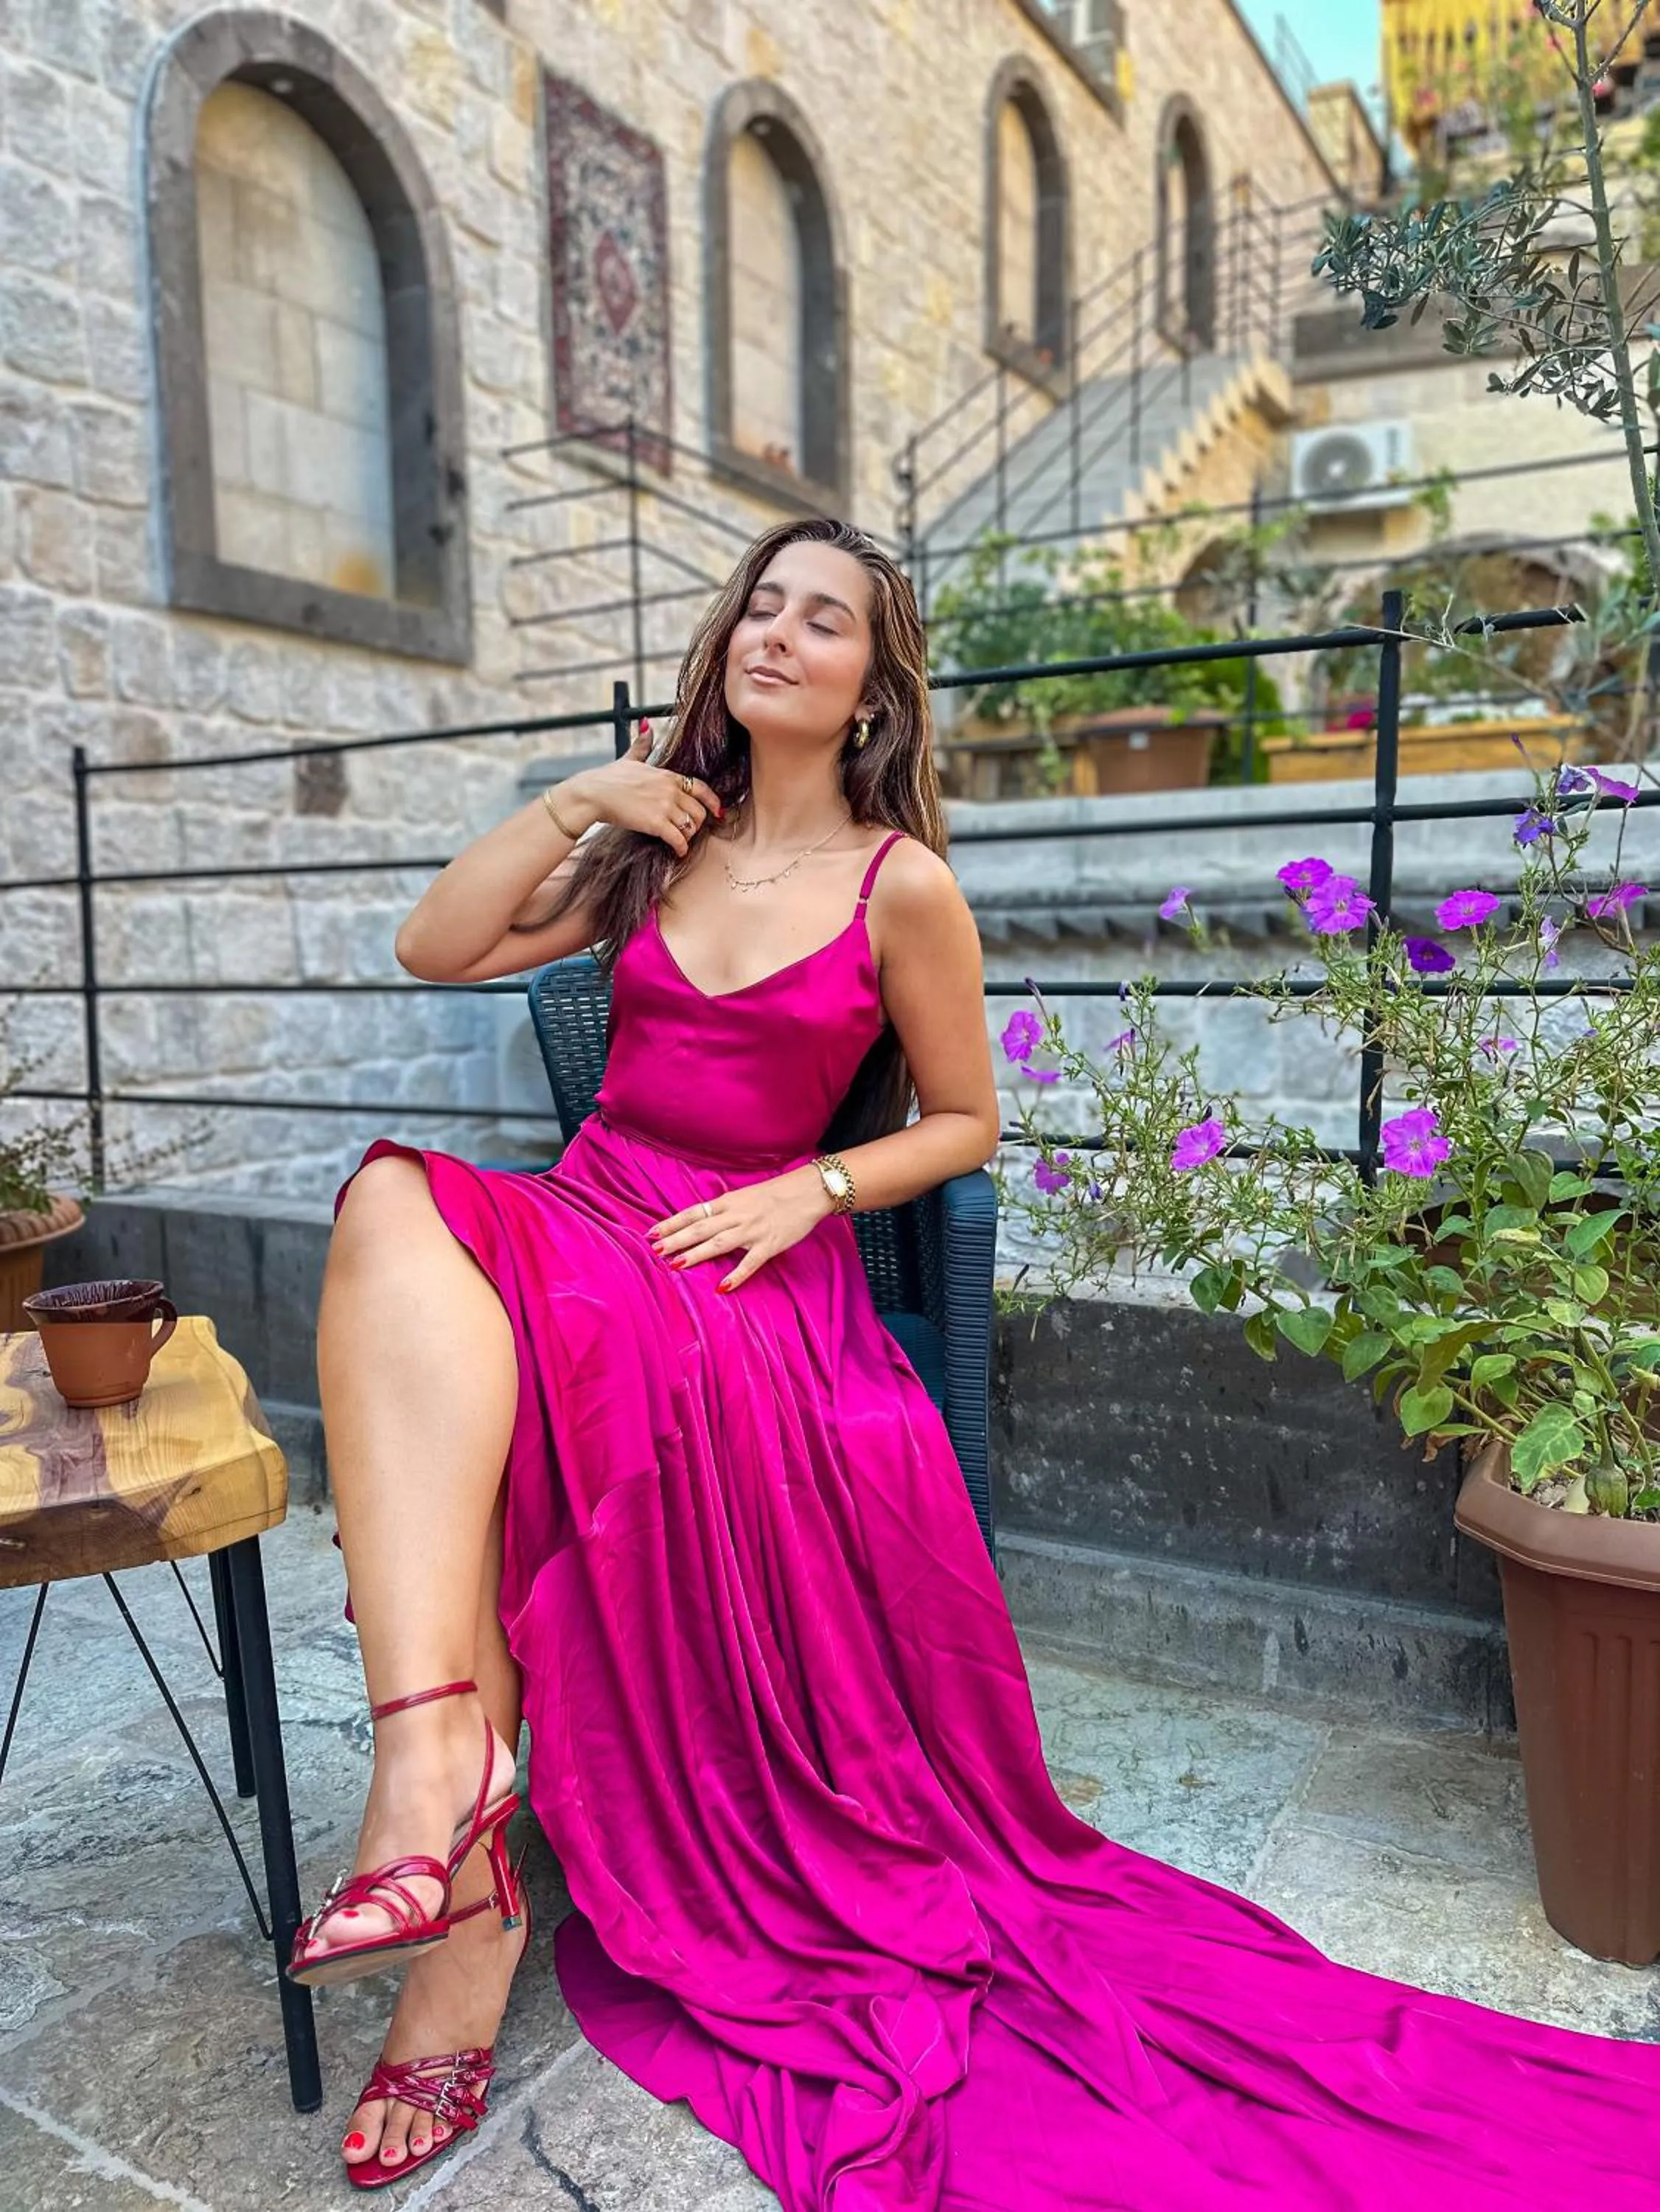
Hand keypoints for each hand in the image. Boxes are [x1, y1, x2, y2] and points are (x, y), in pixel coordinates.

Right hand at [564, 722, 723, 859]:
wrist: (592, 794)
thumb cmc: (608, 778)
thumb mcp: (629, 759)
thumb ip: (642, 745)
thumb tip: (646, 726)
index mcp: (668, 775)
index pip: (701, 787)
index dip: (712, 801)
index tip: (718, 811)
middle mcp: (671, 790)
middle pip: (699, 811)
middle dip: (696, 823)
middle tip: (688, 830)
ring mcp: (664, 806)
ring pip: (691, 826)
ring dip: (688, 836)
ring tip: (680, 841)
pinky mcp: (655, 823)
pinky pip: (678, 839)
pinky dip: (681, 848)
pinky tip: (678, 852)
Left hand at [648, 1167, 833, 1292]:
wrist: (808, 1192)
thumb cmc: (776, 1194)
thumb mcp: (745, 1195)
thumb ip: (724, 1207)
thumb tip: (701, 1217)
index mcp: (729, 1202)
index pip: (694, 1212)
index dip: (672, 1223)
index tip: (652, 1232)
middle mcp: (737, 1215)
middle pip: (700, 1228)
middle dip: (676, 1239)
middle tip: (655, 1250)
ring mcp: (752, 1231)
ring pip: (718, 1243)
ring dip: (696, 1254)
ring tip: (676, 1264)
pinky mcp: (769, 1245)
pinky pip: (749, 1263)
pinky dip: (735, 1275)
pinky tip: (721, 1286)